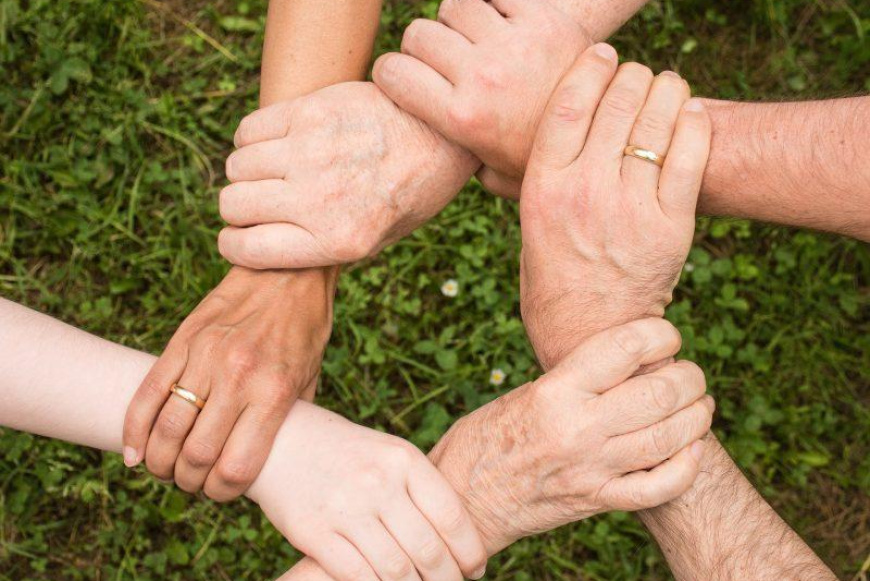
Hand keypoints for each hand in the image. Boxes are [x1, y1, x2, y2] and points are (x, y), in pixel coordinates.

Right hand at [122, 267, 334, 499]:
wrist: (288, 271)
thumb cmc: (305, 329)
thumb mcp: (310, 378)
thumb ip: (288, 419)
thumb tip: (270, 460)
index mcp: (273, 393)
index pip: (236, 467)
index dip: (222, 493)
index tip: (221, 492)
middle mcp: (238, 377)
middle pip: (196, 455)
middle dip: (189, 482)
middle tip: (191, 483)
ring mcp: (206, 357)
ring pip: (166, 428)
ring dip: (160, 462)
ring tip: (165, 469)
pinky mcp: (183, 340)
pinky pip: (148, 392)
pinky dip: (134, 429)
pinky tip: (135, 452)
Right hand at [217, 82, 478, 268]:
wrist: (442, 135)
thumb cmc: (410, 192)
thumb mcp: (378, 240)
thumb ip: (323, 248)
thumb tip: (265, 248)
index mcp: (337, 241)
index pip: (246, 249)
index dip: (234, 245)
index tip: (240, 237)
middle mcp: (319, 199)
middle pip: (233, 205)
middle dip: (239, 208)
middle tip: (261, 202)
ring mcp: (312, 152)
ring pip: (237, 166)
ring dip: (247, 172)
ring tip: (273, 171)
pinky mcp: (310, 111)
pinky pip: (248, 130)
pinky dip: (252, 139)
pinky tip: (277, 143)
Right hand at [247, 402, 487, 580]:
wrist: (282, 441)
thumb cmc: (347, 454)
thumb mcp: (389, 455)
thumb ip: (421, 489)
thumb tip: (460, 539)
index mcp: (403, 459)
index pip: (451, 516)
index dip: (470, 551)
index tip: (475, 569)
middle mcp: (377, 482)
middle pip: (428, 550)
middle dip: (446, 579)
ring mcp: (345, 508)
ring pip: (397, 570)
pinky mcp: (314, 533)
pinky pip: (358, 576)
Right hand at [373, 0, 589, 197]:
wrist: (609, 129)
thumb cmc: (544, 157)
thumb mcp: (494, 175)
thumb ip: (456, 161)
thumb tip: (429, 157)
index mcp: (462, 118)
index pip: (392, 72)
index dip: (391, 72)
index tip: (403, 77)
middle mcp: (482, 77)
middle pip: (420, 34)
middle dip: (424, 46)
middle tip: (444, 61)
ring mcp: (513, 44)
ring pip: (454, 6)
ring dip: (459, 20)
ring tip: (476, 40)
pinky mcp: (542, 18)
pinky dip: (492, 3)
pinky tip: (502, 24)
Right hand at [430, 318, 712, 551]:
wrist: (463, 498)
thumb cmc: (487, 436)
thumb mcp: (526, 393)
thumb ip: (576, 379)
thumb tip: (631, 361)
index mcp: (555, 391)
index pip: (626, 348)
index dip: (660, 334)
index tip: (667, 335)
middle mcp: (577, 428)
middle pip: (660, 392)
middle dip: (690, 377)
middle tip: (690, 374)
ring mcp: (591, 469)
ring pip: (670, 438)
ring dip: (697, 417)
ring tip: (700, 405)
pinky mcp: (597, 501)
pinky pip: (659, 487)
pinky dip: (687, 467)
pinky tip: (692, 449)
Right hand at [519, 46, 711, 368]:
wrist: (590, 336)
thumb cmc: (553, 281)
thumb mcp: (528, 227)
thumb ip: (533, 182)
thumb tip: (533, 139)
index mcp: (543, 188)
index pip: (568, 104)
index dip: (590, 68)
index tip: (602, 54)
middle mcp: (584, 192)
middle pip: (617, 103)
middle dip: (632, 76)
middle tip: (638, 75)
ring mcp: (630, 208)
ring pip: (656, 122)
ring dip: (666, 91)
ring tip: (668, 86)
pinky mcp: (670, 227)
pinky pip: (690, 156)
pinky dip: (694, 124)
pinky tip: (691, 113)